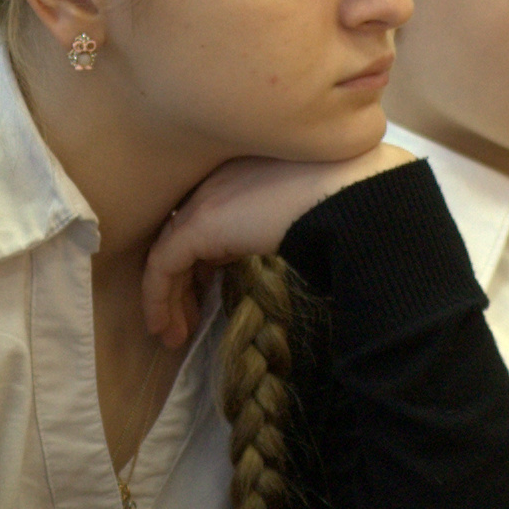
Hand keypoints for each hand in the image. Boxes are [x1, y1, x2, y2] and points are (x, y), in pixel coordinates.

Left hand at [140, 145, 411, 346]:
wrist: (351, 191)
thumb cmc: (345, 200)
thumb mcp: (306, 212)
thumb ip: (278, 226)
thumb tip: (276, 250)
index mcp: (240, 173)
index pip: (206, 220)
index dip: (201, 262)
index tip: (205, 296)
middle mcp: (216, 182)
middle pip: (181, 237)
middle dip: (180, 284)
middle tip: (183, 321)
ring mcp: (205, 201)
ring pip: (167, 254)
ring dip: (166, 299)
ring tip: (173, 335)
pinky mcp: (198, 224)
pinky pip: (162, 266)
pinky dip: (158, 299)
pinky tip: (166, 328)